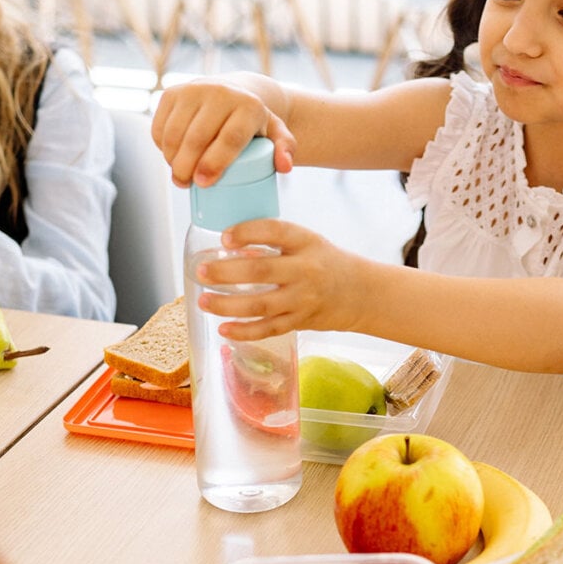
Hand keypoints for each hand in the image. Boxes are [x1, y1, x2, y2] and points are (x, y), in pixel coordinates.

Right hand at [151, 77, 295, 187]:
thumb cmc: (253, 122)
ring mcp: (194, 90)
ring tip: (178, 175)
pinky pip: (160, 125)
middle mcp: (221, 93)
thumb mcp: (275, 133)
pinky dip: (161, 146)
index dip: (214, 163)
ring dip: (171, 159)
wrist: (234, 91)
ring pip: (174, 133)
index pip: (229, 138)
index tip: (204, 183)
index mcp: (249, 106)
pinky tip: (170, 156)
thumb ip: (285, 148)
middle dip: (186, 167)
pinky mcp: (172, 92)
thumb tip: (284, 167)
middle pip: (197, 138)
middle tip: (186, 184)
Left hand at [193, 219, 366, 338]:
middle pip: (261, 272)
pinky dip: (244, 331)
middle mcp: (305, 270)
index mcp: (306, 242)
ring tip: (204, 300)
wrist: (360, 292)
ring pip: (260, 305)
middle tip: (202, 271)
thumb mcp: (307, 241)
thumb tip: (229, 244)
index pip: (275, 232)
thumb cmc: (325, 262)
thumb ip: (274, 242)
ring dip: (227, 304)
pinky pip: (268, 329)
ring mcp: (303, 299)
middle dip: (226, 272)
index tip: (225, 238)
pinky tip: (223, 328)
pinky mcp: (300, 321)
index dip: (248, 233)